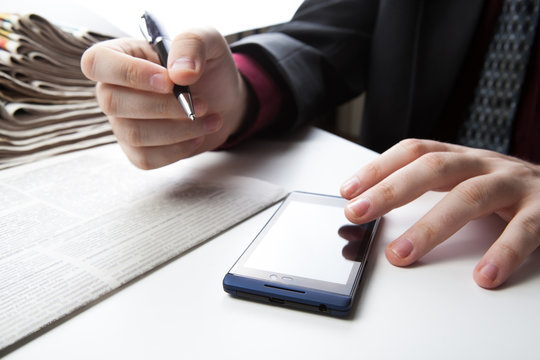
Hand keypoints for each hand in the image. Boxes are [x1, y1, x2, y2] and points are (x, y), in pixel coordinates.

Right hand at [81, 28, 249, 168]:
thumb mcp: (208, 41)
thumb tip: (179, 72)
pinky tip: (198, 135)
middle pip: (113, 103)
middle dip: (164, 107)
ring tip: (210, 118)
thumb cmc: (208, 67)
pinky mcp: (136, 150)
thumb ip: (192, 44)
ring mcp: (122, 122)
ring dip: (179, 130)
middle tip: (202, 103)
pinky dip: (178, 150)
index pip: (96, 63)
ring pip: (133, 134)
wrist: (224, 100)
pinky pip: (146, 158)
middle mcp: (113, 89)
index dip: (129, 74)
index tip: (169, 82)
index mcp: (120, 55)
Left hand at [340, 139, 539, 288]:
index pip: (414, 151)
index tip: (348, 190)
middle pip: (433, 169)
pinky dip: (503, 253)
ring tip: (401, 254)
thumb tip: (372, 207)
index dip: (379, 167)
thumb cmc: (505, 191)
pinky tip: (484, 275)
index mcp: (461, 158)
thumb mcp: (464, 181)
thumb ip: (427, 191)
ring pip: (470, 197)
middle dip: (391, 191)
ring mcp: (515, 185)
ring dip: (431, 227)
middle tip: (358, 213)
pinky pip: (524, 231)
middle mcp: (484, 164)